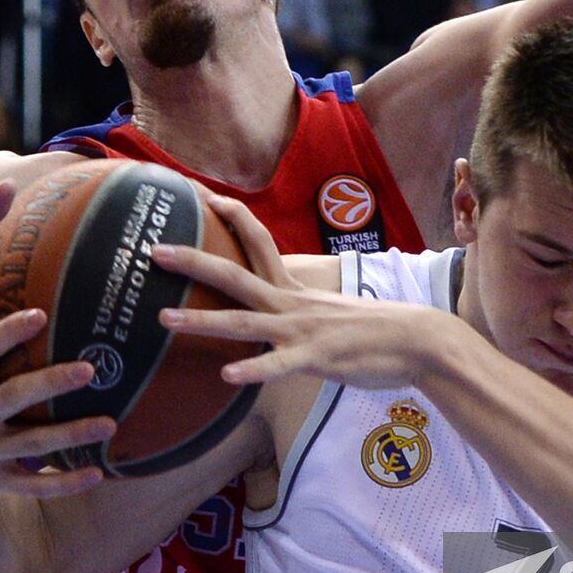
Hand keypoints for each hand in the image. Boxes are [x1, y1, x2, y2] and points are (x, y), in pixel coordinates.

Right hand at [0, 301, 113, 512]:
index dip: (8, 334)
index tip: (41, 315)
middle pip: (11, 397)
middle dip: (50, 384)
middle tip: (91, 369)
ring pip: (29, 445)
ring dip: (70, 435)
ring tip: (109, 424)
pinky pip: (31, 485)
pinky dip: (63, 483)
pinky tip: (97, 473)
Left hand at [155, 193, 446, 387]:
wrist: (419, 340)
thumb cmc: (375, 330)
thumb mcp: (329, 310)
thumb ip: (299, 307)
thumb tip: (277, 308)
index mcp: (296, 289)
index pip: (259, 243)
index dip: (231, 219)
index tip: (202, 196)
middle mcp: (292, 303)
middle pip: (235, 275)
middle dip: (193, 262)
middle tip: (153, 250)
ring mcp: (303, 330)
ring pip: (245, 321)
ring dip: (203, 321)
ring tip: (163, 320)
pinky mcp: (318, 359)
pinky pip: (280, 365)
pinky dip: (253, 369)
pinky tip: (227, 375)